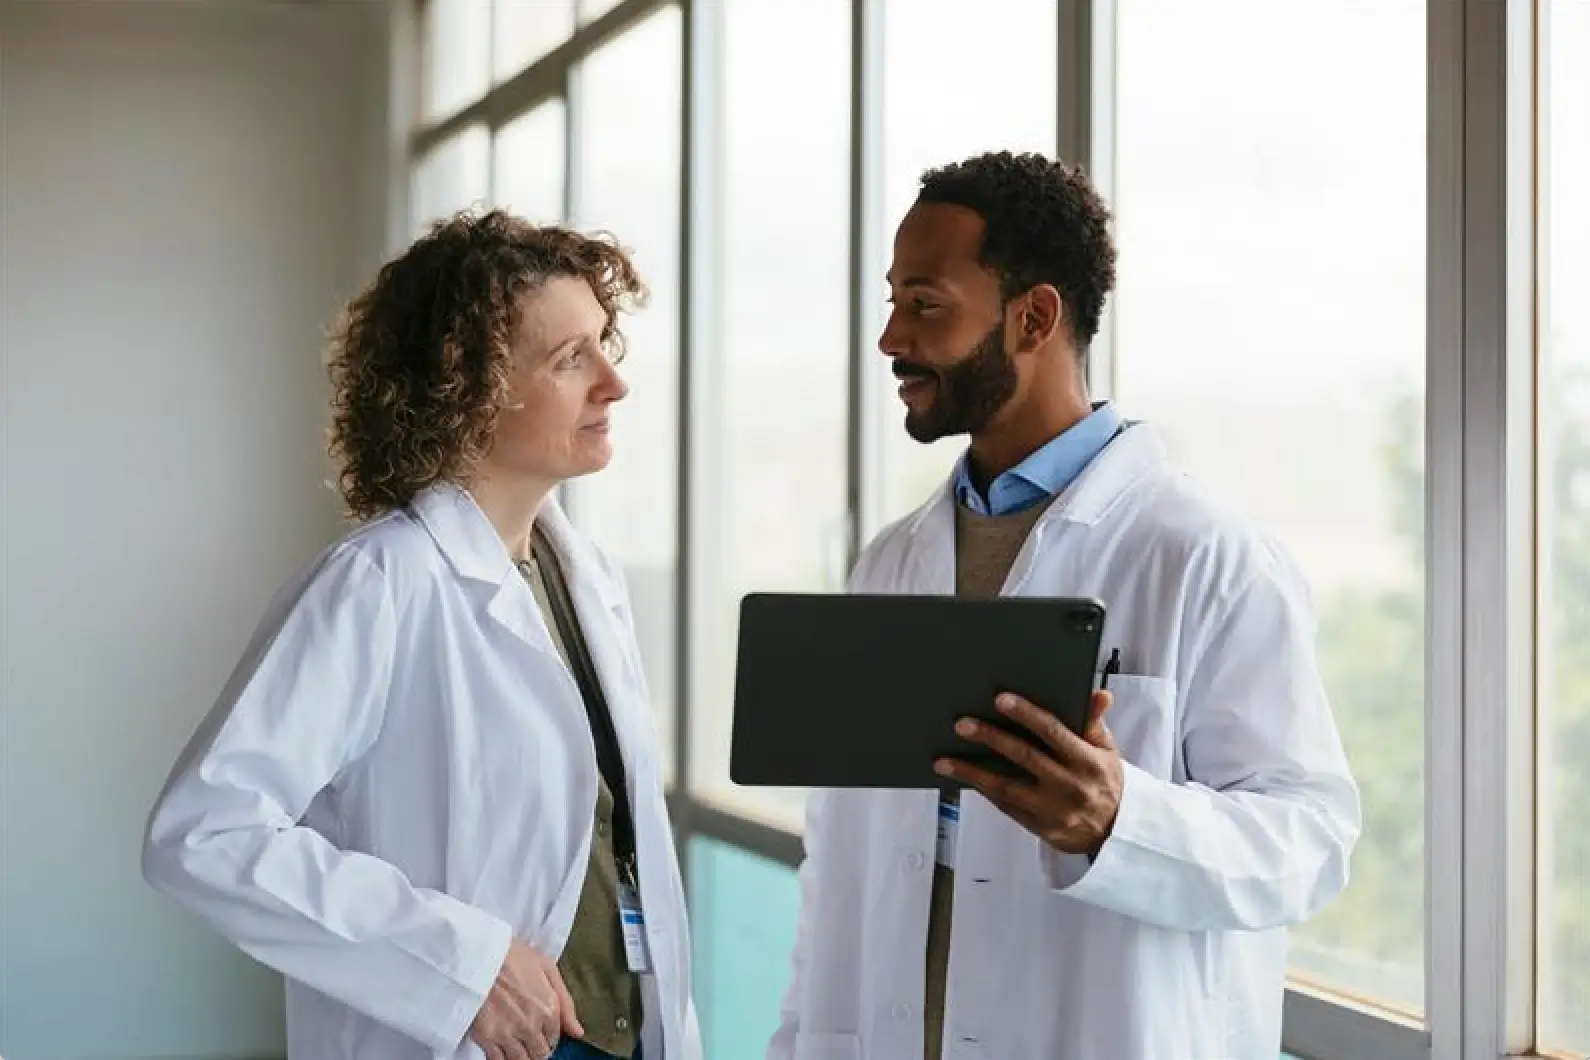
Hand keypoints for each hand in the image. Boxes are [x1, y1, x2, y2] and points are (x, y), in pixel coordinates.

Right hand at [469, 939, 582, 1059]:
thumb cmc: (512, 955)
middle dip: (536, 1049)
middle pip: (540, 1055)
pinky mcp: (486, 1038)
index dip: (548, 1037)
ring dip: (521, 1056)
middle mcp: (531, 1026)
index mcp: (548, 1010)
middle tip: (528, 1039)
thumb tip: (577, 1032)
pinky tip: (500, 1049)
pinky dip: (501, 1059)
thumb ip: (566, 1003)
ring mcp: (508, 1034)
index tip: (540, 1032)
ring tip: (516, 1044)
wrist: (478, 953)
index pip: (554, 1040)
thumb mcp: (547, 969)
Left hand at [935, 690, 1123, 857]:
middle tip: (962, 724)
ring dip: (972, 772)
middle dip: (991, 738)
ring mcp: (1052, 809)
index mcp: (1088, 761)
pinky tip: (963, 777)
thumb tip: (1099, 694)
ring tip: (944, 761)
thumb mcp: (1107, 751)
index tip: (1001, 699)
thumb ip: (1094, 722)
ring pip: (1006, 787)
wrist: (1116, 832)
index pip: (1054, 732)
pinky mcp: (1039, 826)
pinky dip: (983, 790)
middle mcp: (1069, 785)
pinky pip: (1005, 806)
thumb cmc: (1105, 781)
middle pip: (1024, 756)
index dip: (1027, 714)